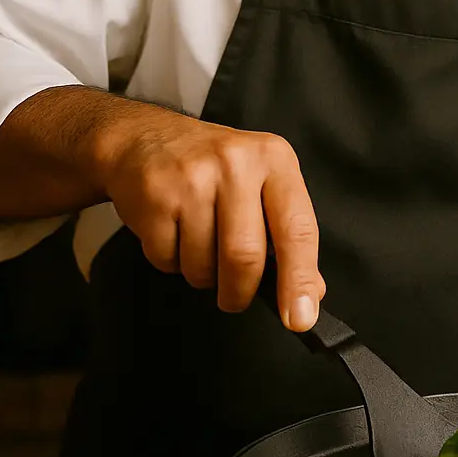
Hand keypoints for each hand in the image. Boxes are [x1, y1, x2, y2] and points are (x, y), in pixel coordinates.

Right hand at [94, 103, 322, 328]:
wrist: (146, 139)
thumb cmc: (213, 168)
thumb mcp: (262, 184)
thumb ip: (289, 236)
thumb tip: (311, 292)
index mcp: (275, 159)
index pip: (297, 229)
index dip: (299, 279)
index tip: (301, 318)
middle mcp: (236, 163)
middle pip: (245, 257)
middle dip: (238, 291)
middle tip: (233, 295)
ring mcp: (193, 178)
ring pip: (203, 266)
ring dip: (201, 274)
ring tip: (197, 241)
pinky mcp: (155, 196)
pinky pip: (167, 260)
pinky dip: (171, 261)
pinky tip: (172, 231)